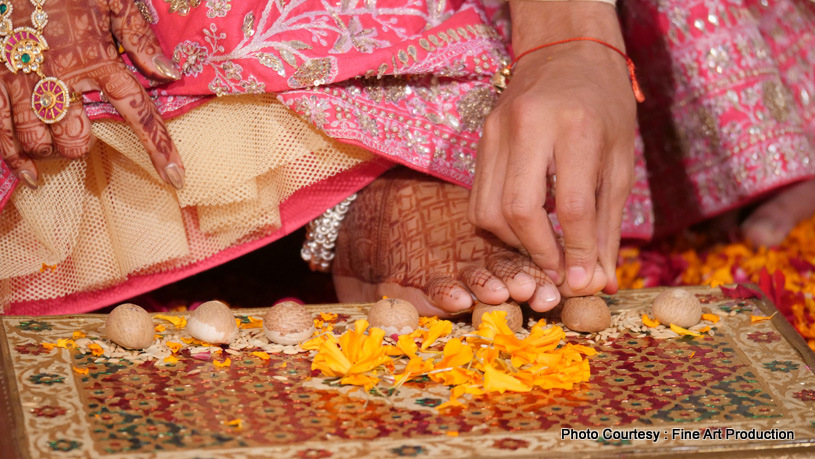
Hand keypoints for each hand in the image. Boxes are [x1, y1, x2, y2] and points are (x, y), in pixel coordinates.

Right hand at [0, 0, 183, 189]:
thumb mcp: (112, 0)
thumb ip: (139, 38)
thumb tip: (170, 74)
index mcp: (97, 59)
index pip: (137, 111)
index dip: (159, 148)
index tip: (175, 177)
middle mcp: (60, 78)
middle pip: (76, 138)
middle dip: (82, 147)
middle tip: (84, 137)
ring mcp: (22, 83)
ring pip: (40, 142)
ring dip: (53, 153)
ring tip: (58, 146)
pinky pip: (1, 133)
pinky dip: (14, 158)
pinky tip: (28, 174)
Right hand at [468, 1, 636, 298]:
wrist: (565, 52)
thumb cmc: (604, 105)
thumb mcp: (620, 159)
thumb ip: (607, 222)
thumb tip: (597, 279)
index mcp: (577, 127)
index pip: (572, 206)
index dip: (576, 252)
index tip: (581, 282)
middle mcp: (530, 126)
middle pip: (518, 211)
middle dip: (537, 253)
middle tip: (555, 272)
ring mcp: (497, 131)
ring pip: (488, 209)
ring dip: (513, 242)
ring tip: (540, 248)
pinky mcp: (481, 138)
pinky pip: (478, 197)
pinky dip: (497, 223)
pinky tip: (522, 225)